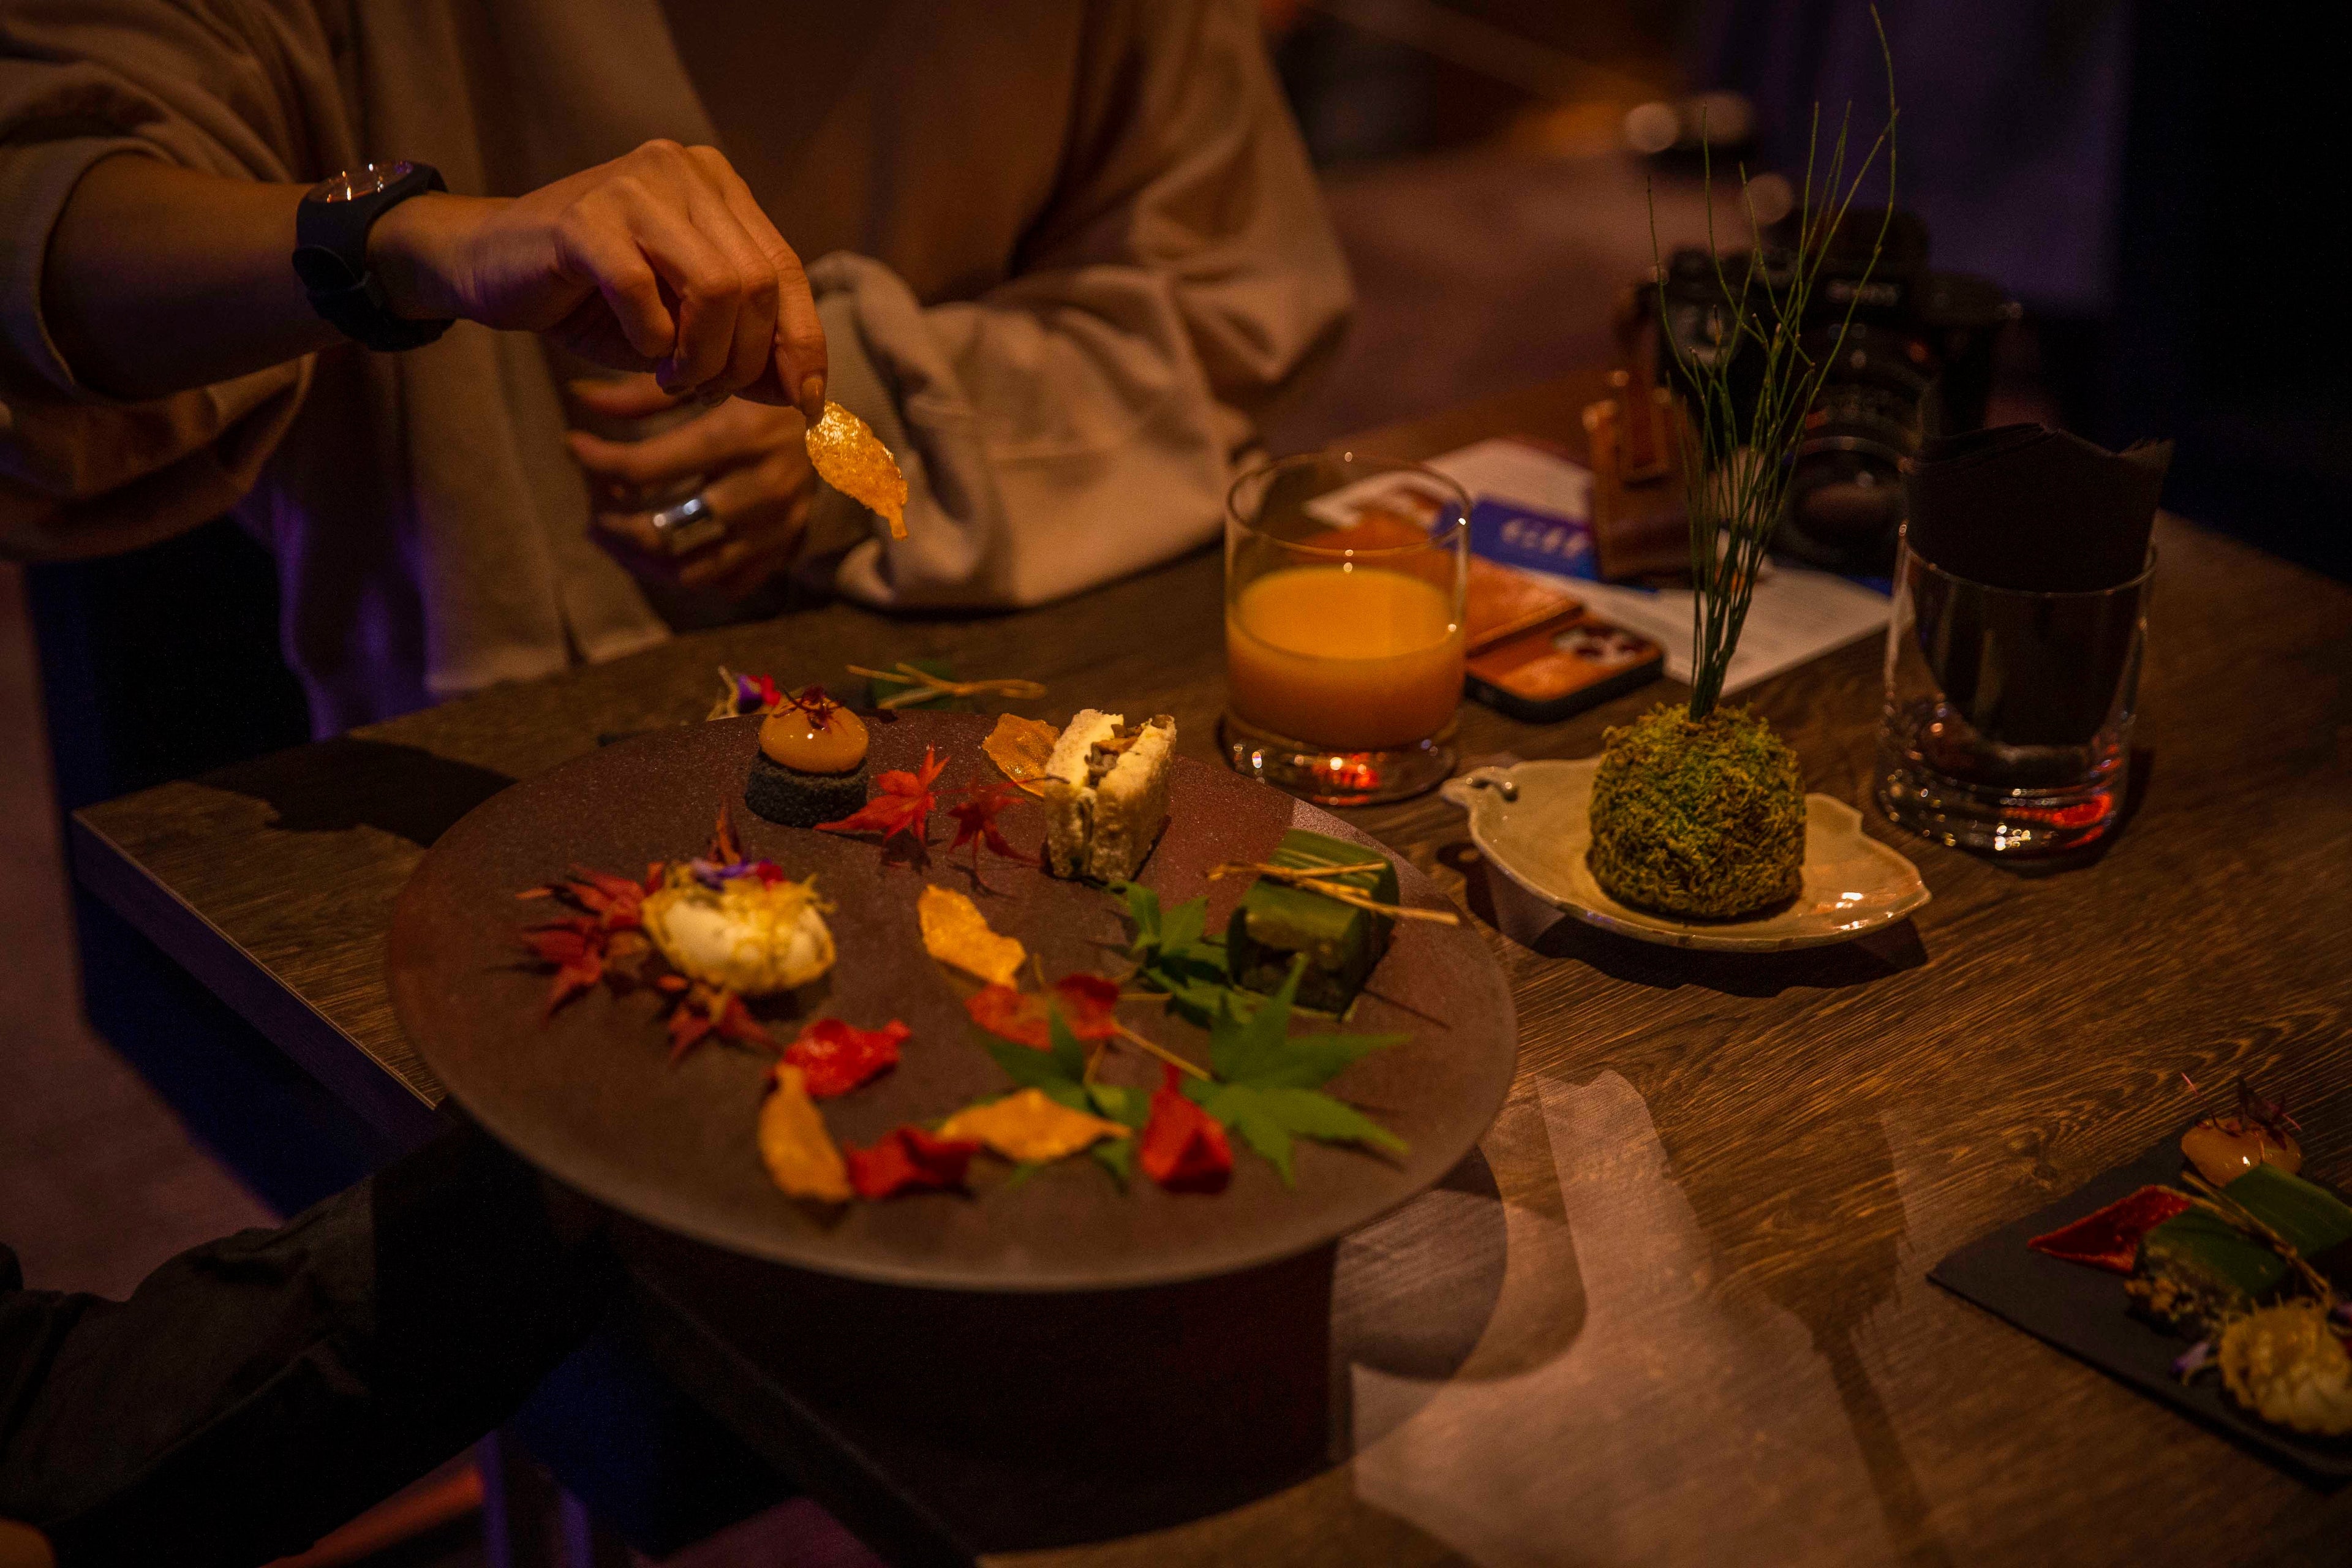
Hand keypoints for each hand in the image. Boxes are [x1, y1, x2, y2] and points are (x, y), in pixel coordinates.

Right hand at [370, 140, 824, 415]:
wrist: (488, 266)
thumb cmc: (593, 300)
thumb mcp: (682, 329)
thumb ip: (743, 348)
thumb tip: (803, 394)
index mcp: (718, 187)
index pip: (785, 269)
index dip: (803, 342)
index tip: (805, 403)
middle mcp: (684, 171)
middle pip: (757, 283)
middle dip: (743, 359)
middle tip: (706, 390)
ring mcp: (635, 185)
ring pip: (716, 287)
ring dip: (702, 356)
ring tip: (675, 377)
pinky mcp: (585, 216)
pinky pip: (643, 292)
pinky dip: (650, 339)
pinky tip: (640, 350)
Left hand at [566, 375, 816, 600]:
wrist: (838, 423)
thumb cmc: (765, 393)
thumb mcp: (710, 381)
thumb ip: (644, 393)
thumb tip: (579, 396)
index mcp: (738, 439)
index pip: (644, 468)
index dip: (596, 461)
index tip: (573, 445)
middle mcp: (759, 491)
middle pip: (661, 530)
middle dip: (612, 521)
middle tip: (593, 506)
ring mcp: (774, 529)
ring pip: (688, 571)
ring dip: (639, 559)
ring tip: (612, 537)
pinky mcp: (783, 550)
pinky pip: (726, 585)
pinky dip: (686, 575)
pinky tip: (659, 553)